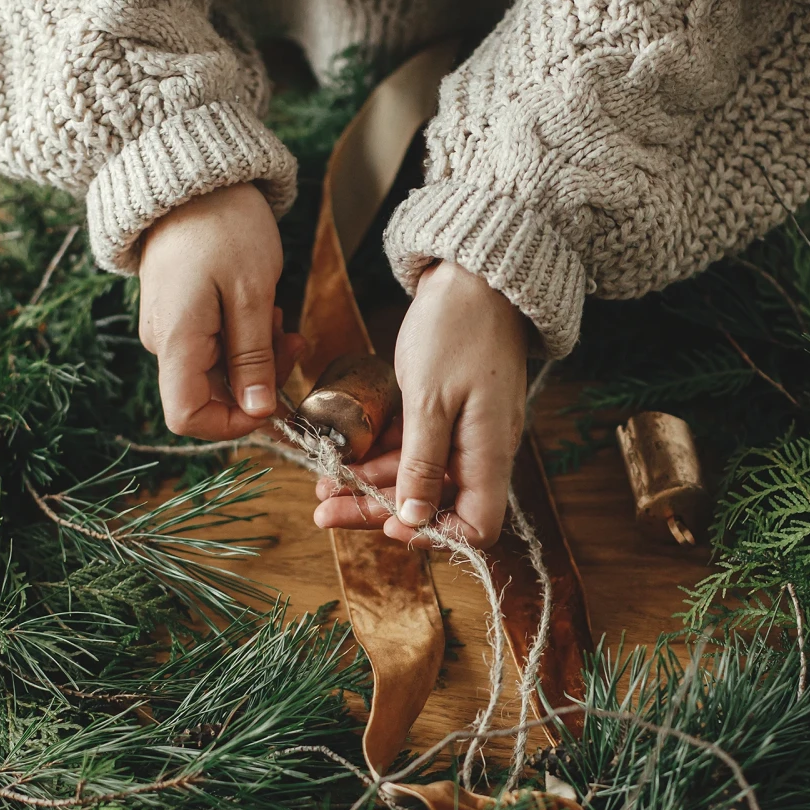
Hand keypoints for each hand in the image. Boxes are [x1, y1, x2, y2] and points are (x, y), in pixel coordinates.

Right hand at [137, 184, 302, 439]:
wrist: (195, 176)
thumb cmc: (224, 226)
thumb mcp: (252, 294)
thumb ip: (254, 358)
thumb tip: (259, 411)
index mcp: (175, 341)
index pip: (186, 417)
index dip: (232, 423)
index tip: (273, 402)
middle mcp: (164, 341)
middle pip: (210, 395)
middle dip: (260, 381)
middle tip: (293, 341)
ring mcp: (171, 327)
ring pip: (220, 370)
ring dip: (259, 355)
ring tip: (279, 315)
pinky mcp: (181, 313)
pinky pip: (216, 345)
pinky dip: (246, 336)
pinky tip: (263, 307)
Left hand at [313, 261, 528, 547]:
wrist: (475, 274)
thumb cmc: (457, 329)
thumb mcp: (430, 400)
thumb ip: (421, 463)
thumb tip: (413, 521)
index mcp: (489, 453)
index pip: (477, 527)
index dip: (433, 534)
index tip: (389, 525)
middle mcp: (481, 450)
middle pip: (432, 504)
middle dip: (376, 511)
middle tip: (323, 511)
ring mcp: (464, 431)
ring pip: (414, 477)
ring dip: (367, 483)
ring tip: (320, 487)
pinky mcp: (446, 412)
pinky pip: (412, 447)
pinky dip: (377, 454)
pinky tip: (341, 457)